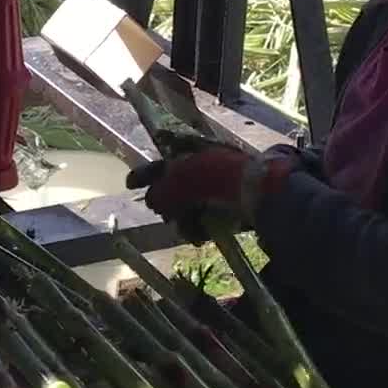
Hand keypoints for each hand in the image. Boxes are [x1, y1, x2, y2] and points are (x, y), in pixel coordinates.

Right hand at [128, 145, 266, 239]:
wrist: (257, 190)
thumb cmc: (214, 178)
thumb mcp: (181, 179)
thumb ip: (162, 190)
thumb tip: (152, 200)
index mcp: (192, 151)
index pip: (162, 160)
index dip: (145, 173)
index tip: (129, 185)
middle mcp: (205, 165)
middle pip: (175, 186)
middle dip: (167, 204)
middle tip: (166, 215)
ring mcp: (220, 186)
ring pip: (190, 205)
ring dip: (183, 220)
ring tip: (188, 231)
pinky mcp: (231, 205)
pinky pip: (207, 216)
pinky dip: (200, 227)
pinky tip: (199, 236)